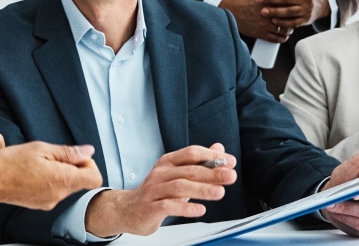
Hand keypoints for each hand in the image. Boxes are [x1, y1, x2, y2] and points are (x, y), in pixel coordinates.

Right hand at [0, 141, 102, 214]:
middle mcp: (59, 195)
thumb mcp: (40, 148)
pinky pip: (55, 190)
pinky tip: (33, 172)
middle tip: (51, 155)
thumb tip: (89, 151)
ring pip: (67, 184)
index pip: (95, 177)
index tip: (73, 155)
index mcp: (62, 179)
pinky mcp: (40, 203)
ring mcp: (50, 201)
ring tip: (39, 163)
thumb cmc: (10, 163)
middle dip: (73, 166)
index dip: (88, 163)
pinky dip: (50, 180)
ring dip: (59, 172)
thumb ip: (68, 152)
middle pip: (81, 180)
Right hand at [84, 144, 236, 236]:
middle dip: (212, 173)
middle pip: (189, 170)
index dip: (212, 157)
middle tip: (230, 176)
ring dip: (202, 189)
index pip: (191, 153)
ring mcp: (154, 190)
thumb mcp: (177, 174)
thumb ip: (199, 163)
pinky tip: (200, 210)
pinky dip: (186, 208)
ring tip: (220, 193)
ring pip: (180, 187)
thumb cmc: (156, 192)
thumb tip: (219, 149)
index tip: (229, 162)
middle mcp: (160, 173)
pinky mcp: (150, 208)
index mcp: (168, 162)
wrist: (128, 209)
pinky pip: (169, 206)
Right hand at [220, 0, 288, 42]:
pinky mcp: (261, 33)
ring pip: (283, 30)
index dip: (293, 8)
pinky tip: (283, 36)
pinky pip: (276, 38)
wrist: (231, 10)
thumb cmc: (243, 1)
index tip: (294, 9)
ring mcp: (265, 25)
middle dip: (292, 20)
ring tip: (288, 29)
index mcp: (269, 2)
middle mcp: (269, 14)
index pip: (287, 6)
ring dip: (288, 30)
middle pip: (288, 18)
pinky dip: (282, 38)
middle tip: (293, 20)